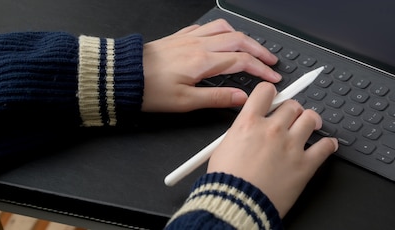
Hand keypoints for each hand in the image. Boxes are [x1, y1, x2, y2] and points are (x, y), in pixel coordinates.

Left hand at [141, 19, 281, 111]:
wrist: (122, 76)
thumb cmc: (149, 90)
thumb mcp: (185, 102)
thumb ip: (217, 98)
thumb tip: (242, 99)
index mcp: (203, 61)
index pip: (242, 61)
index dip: (261, 69)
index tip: (272, 78)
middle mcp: (198, 45)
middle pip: (239, 40)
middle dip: (259, 50)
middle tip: (270, 61)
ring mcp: (188, 38)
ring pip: (224, 29)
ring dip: (242, 37)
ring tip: (251, 47)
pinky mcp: (178, 38)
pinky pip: (206, 27)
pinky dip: (221, 30)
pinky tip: (221, 37)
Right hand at [207, 82, 338, 217]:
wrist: (236, 205)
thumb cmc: (225, 182)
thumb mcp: (222, 148)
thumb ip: (240, 132)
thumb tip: (248, 129)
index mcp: (249, 123)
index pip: (265, 91)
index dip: (271, 93)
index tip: (274, 98)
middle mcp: (272, 130)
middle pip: (291, 106)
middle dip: (292, 110)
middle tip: (292, 118)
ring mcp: (291, 146)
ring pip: (311, 119)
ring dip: (311, 121)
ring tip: (312, 125)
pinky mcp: (305, 164)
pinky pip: (325, 146)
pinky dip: (328, 144)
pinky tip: (328, 145)